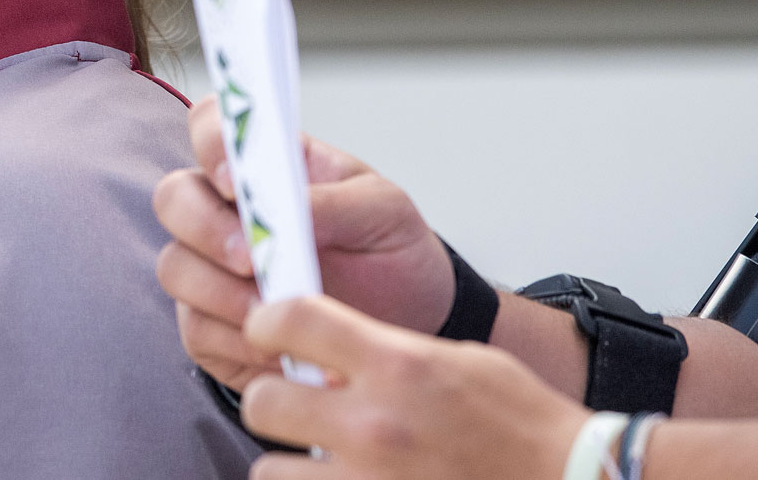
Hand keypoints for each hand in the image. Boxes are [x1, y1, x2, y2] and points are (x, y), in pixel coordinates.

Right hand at [152, 101, 454, 389]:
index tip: (235, 181)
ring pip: (175, 267)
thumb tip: (290, 212)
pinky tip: (278, 350)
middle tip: (251, 259)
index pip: (209, 126)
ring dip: (218, 291)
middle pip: (173, 199)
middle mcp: (222, 210)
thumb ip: (335, 203)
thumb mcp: (383, 210)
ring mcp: (211, 268)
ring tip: (273, 312)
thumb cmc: (388, 249)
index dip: (208, 143)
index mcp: (261, 164)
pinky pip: (197, 331)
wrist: (409, 320)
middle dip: (204, 228)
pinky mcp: (212, 325)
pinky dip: (236, 341)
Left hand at [240, 295, 587, 478]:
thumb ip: (387, 355)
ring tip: (317, 461)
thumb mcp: (458, 363)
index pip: (291, 320)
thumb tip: (327, 358)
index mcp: (399, 367)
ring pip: (268, 470)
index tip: (268, 332)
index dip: (266, 321)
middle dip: (274, 402)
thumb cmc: (526, 428)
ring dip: (288, 464)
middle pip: (261, 401)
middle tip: (295, 407)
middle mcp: (375, 425)